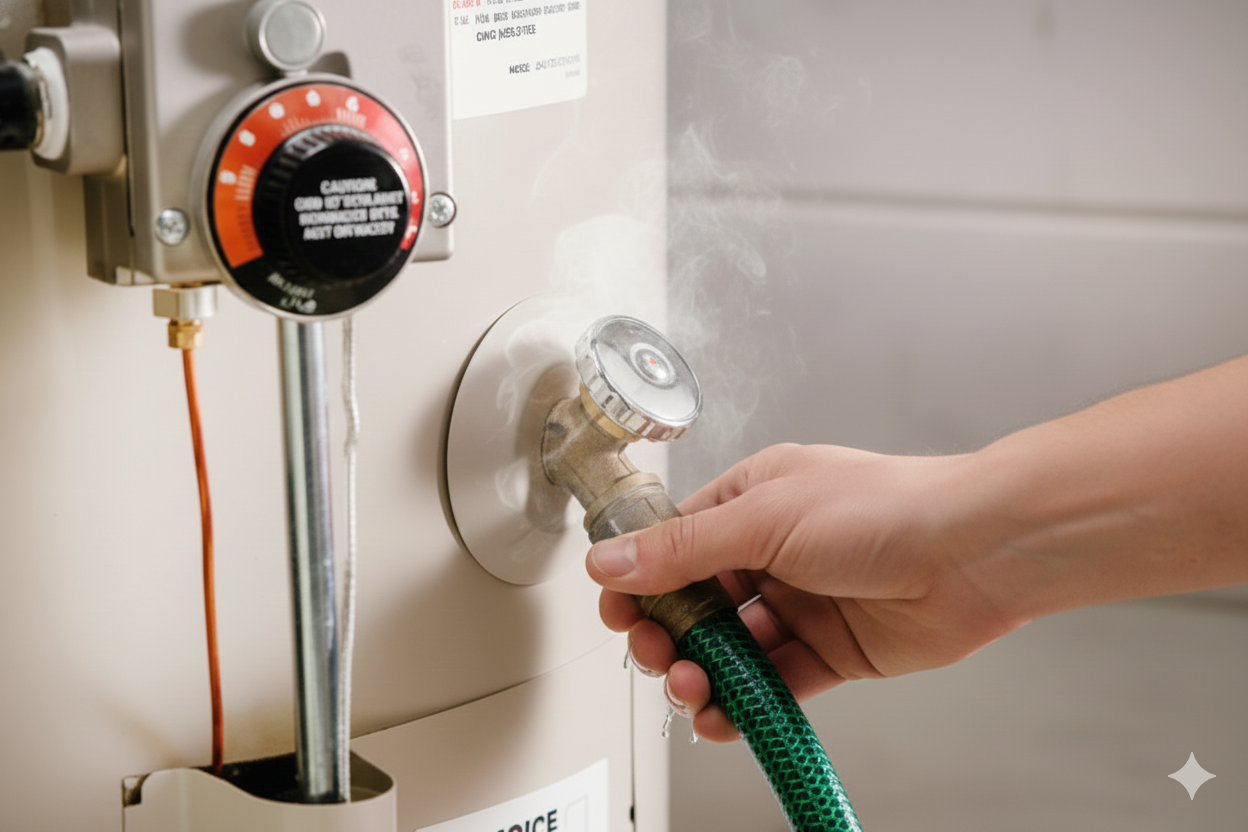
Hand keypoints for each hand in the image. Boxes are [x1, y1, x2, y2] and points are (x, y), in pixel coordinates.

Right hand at [585, 443, 1020, 741]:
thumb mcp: (764, 518)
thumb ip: (682, 550)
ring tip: (691, 689)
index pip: (675, 544)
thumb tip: (610, 561)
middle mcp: (772, 551)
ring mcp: (801, 602)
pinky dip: (743, 704)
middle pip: (696, 603)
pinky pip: (772, 683)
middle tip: (656, 655)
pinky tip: (722, 716)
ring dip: (701, 674)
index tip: (618, 611)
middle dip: (667, 634)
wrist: (976, 552)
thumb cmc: (885, 508)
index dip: (641, 580)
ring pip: (730, 649)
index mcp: (752, 500)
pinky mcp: (829, 651)